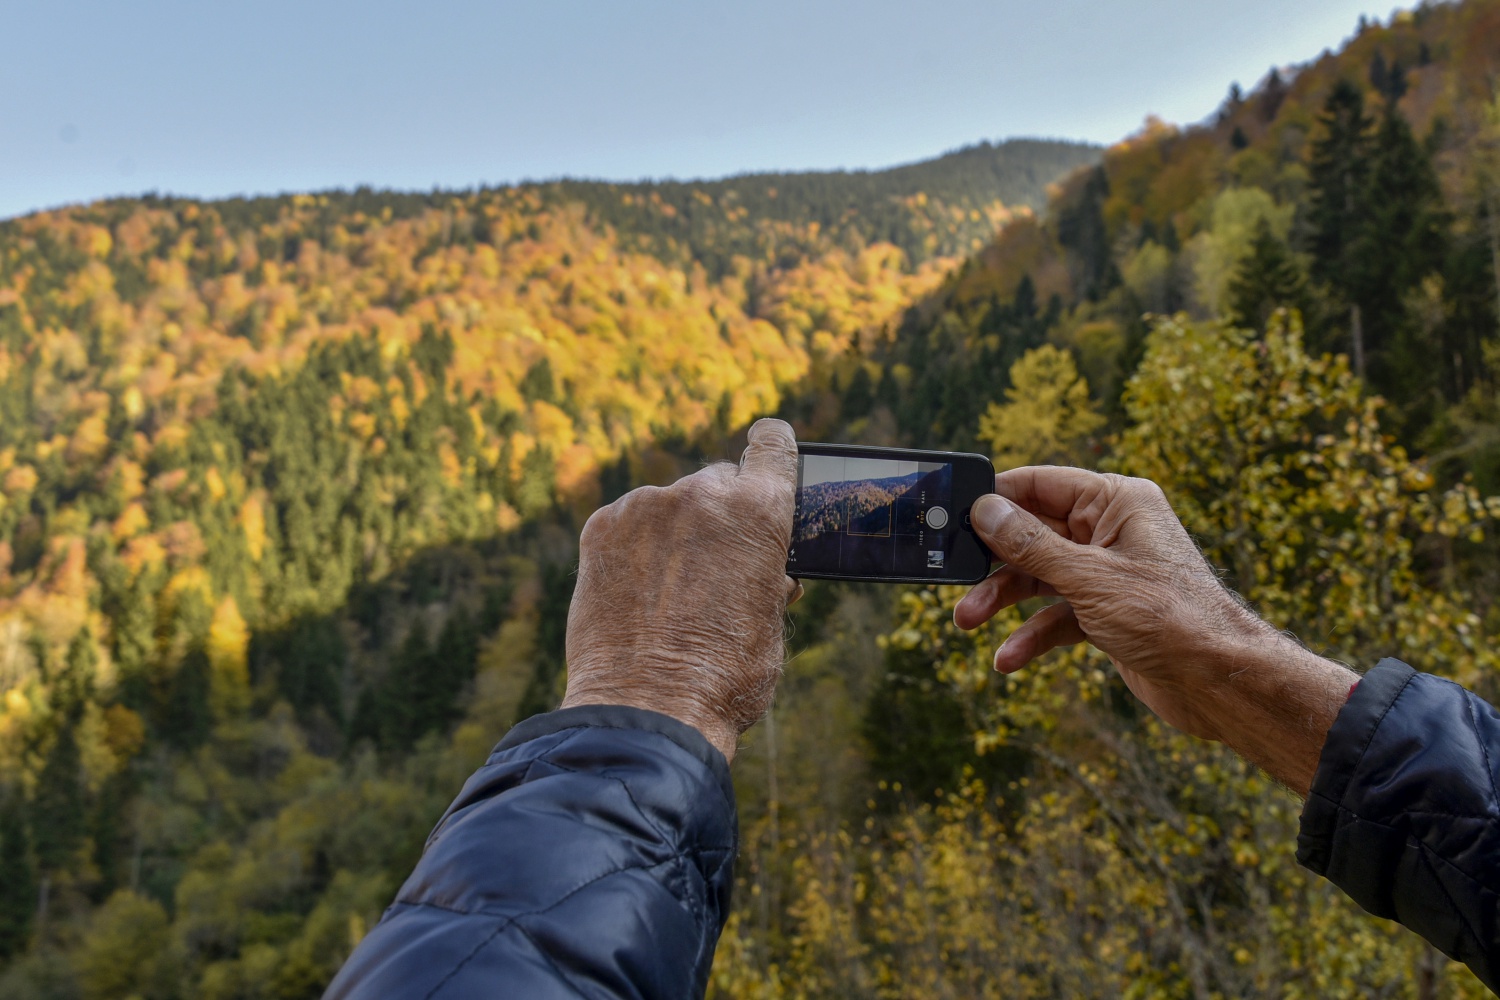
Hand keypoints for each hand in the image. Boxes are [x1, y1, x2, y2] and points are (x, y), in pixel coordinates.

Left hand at [560, 418, 800, 761]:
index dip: (771, 447)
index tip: (765, 445)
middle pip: (717, 483)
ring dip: (672, 535)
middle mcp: (703, 493)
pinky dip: (633, 549)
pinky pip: (627, 524)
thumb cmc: (725, 676)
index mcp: (760, 510)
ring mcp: (646, 506)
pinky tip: (636, 594)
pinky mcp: (602, 526)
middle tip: (712, 570)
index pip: (773, 446)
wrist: (649, 708)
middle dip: (719, 517)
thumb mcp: (771, 624)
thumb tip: (769, 570)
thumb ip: (770, 578)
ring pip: (668, 507)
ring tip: (667, 596)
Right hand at [954, 467, 1354, 794]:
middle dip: (993, 561)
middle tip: (953, 577)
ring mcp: (1108, 572)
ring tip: (968, 622)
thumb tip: (986, 509)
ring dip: (1002, 600)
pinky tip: (1008, 658)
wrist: (1219, 683)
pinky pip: (1056, 614)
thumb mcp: (1088, 578)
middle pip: (1032, 533)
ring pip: (1038, 577)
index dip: (996, 498)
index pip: (1042, 484)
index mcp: (1117, 502)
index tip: (953, 515)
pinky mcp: (1107, 612)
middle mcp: (1111, 531)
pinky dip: (1031, 634)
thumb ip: (1031, 544)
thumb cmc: (1169, 619)